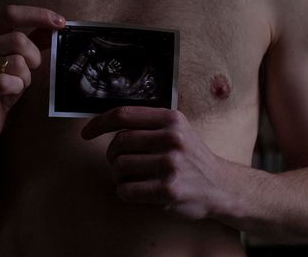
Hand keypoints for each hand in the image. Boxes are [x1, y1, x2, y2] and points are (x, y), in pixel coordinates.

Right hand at [0, 5, 64, 142]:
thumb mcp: (16, 59)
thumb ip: (33, 40)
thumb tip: (57, 24)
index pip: (9, 13)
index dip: (38, 15)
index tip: (60, 23)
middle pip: (18, 39)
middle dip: (34, 57)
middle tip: (30, 70)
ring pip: (17, 62)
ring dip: (25, 77)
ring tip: (15, 85)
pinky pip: (7, 83)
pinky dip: (17, 89)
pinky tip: (9, 95)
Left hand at [81, 107, 222, 219]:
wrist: (221, 186)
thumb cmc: (191, 157)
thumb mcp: (177, 130)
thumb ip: (148, 124)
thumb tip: (105, 122)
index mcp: (171, 119)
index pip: (124, 115)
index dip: (99, 123)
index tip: (86, 133)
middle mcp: (172, 139)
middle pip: (118, 142)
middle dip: (111, 155)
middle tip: (118, 163)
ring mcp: (171, 165)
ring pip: (119, 166)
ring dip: (117, 176)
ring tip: (130, 178)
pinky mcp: (168, 190)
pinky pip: (127, 190)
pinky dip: (125, 192)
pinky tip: (136, 191)